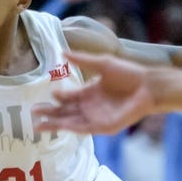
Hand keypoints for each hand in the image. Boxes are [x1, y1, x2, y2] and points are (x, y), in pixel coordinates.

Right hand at [31, 50, 156, 134]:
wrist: (148, 86)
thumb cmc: (128, 73)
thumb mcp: (102, 63)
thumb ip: (82, 60)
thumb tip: (62, 52)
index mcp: (88, 93)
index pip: (67, 97)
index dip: (56, 97)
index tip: (47, 94)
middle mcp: (89, 107)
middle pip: (64, 112)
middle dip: (48, 113)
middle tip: (32, 112)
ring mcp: (95, 118)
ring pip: (70, 122)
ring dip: (54, 124)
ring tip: (37, 125)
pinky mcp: (104, 127)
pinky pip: (84, 129)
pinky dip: (71, 128)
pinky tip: (60, 126)